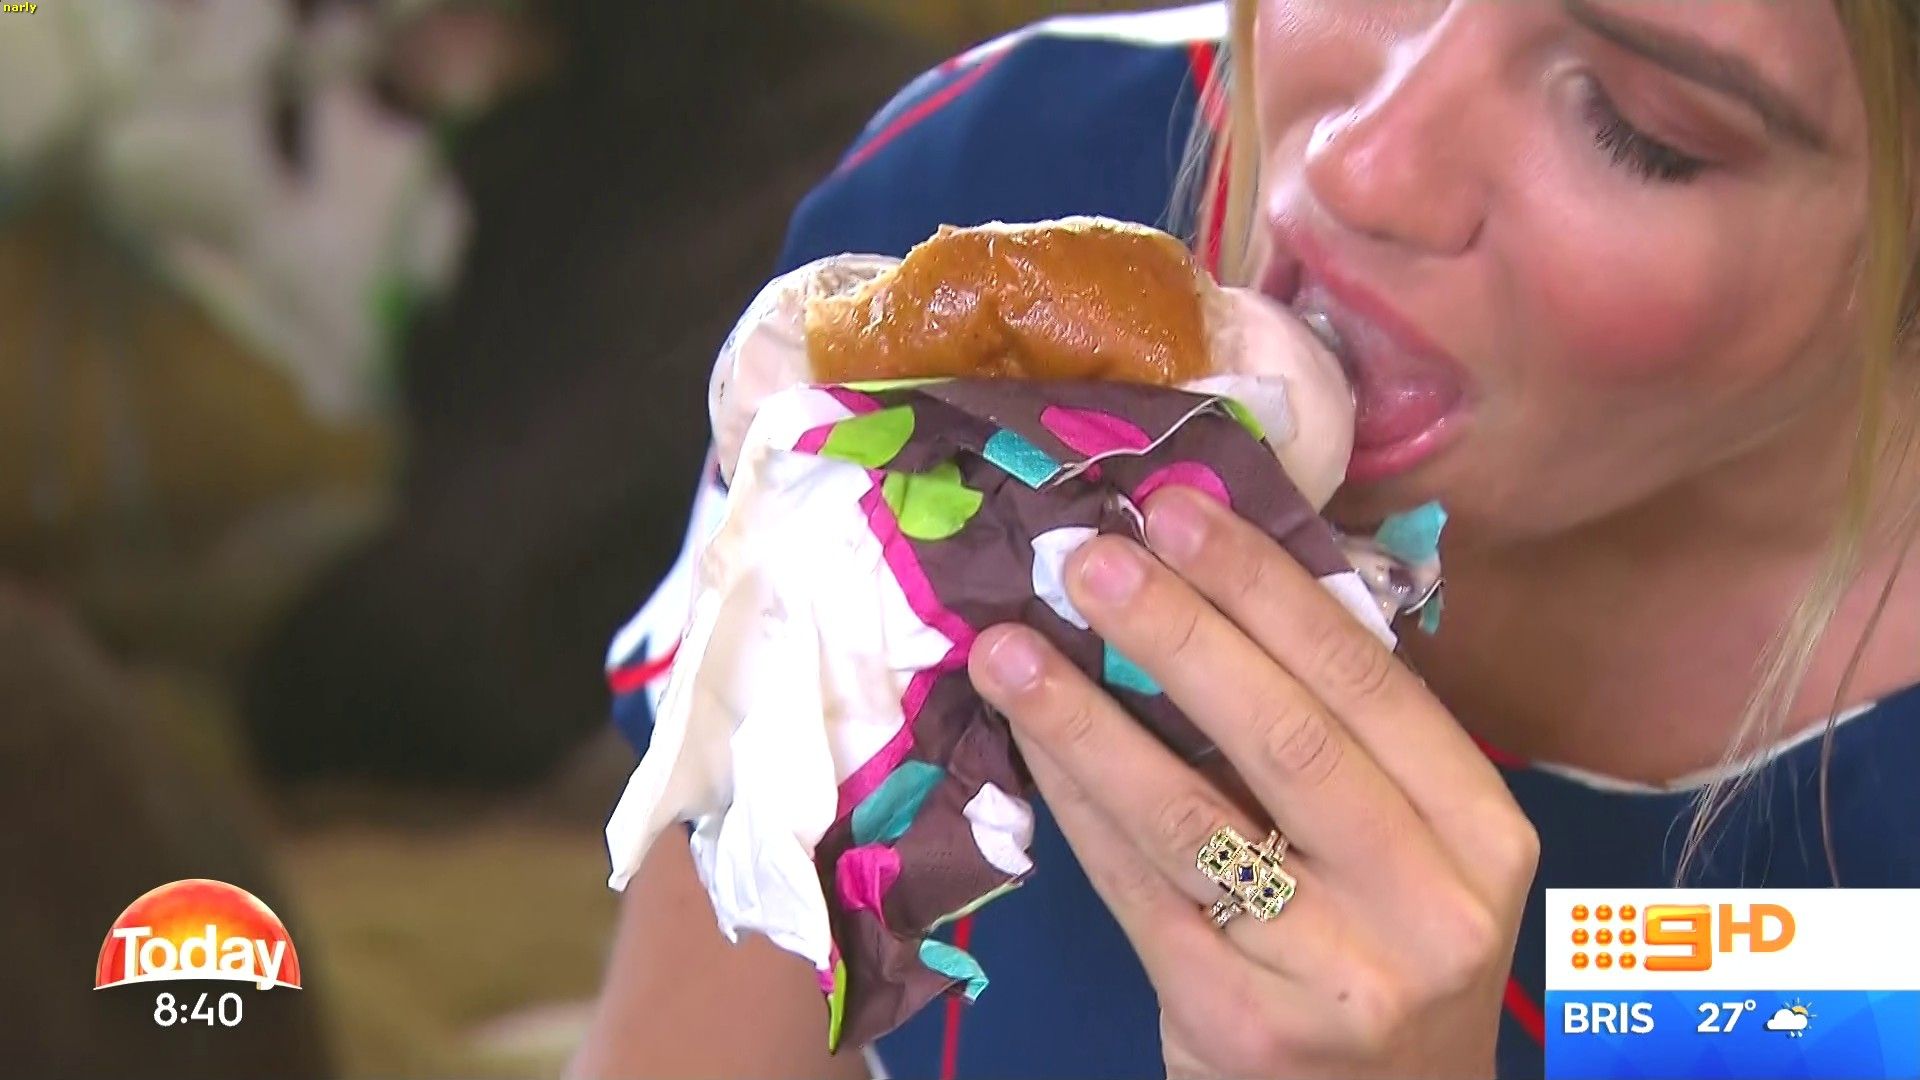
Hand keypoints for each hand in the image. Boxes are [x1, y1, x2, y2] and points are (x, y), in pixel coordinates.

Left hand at [967, 486, 1538, 1078]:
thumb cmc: (1385, 958)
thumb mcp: (1411, 855)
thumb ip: (1345, 740)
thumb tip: (1210, 581)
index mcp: (1484, 835)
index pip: (1369, 684)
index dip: (1266, 588)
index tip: (1178, 512)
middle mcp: (1430, 907)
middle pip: (1286, 740)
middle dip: (1175, 633)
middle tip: (1086, 558)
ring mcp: (1337, 978)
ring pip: (1191, 819)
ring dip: (1088, 721)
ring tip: (1010, 649)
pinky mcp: (1240, 1028)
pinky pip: (1139, 891)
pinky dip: (1078, 807)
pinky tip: (1029, 744)